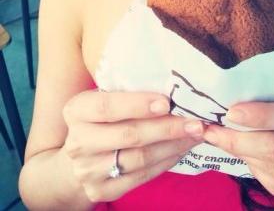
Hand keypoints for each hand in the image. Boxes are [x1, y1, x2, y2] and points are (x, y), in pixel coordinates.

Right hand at [62, 89, 204, 202]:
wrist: (75, 162)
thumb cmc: (100, 120)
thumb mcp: (102, 99)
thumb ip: (127, 91)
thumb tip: (172, 83)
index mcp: (76, 111)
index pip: (107, 107)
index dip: (138, 104)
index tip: (166, 102)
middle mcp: (78, 142)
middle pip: (129, 135)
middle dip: (167, 128)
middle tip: (196, 121)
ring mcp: (88, 171)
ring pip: (139, 158)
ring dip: (173, 145)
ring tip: (196, 134)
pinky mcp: (102, 191)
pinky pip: (142, 176)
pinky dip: (166, 161)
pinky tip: (183, 149)